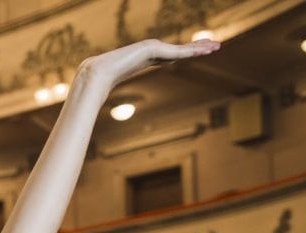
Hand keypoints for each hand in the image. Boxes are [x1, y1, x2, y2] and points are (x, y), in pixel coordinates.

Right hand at [79, 38, 220, 88]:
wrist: (93, 76)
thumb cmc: (96, 86)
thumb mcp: (107, 93)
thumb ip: (107, 97)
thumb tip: (89, 114)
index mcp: (141, 58)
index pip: (168, 54)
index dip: (182, 52)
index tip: (194, 52)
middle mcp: (148, 50)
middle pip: (178, 49)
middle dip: (196, 47)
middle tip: (213, 45)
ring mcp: (151, 48)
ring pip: (182, 49)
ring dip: (200, 47)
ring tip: (216, 46)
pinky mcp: (153, 49)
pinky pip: (178, 52)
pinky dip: (193, 52)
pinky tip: (207, 51)